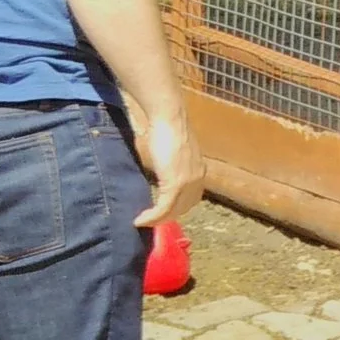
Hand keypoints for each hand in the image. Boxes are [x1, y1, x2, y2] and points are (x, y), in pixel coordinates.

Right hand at [123, 96, 204, 227]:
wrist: (169, 118)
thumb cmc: (167, 129)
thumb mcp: (173, 152)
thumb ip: (171, 165)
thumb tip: (162, 172)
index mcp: (199, 171)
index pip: (191, 199)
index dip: (176, 209)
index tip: (160, 212)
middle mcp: (198, 179)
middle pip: (183, 208)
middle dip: (166, 217)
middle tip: (148, 220)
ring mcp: (188, 182)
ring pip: (173, 211)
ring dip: (157, 220)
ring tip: (142, 222)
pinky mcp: (175, 183)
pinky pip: (164, 208)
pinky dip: (152, 217)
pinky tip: (139, 220)